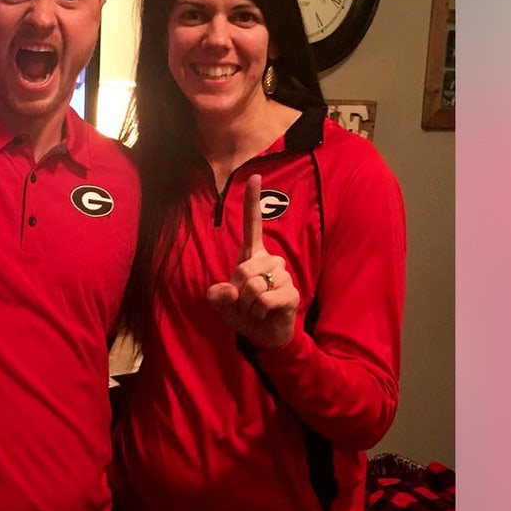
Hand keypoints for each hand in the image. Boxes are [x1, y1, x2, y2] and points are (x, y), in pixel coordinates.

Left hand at [207, 174, 299, 348]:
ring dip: (247, 304)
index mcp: (253, 255)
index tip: (254, 175)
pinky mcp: (292, 293)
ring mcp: (284, 276)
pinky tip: (265, 314)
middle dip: (237, 292)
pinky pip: (264, 300)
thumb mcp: (224, 305)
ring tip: (255, 309)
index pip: (253, 224)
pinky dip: (257, 312)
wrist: (265, 335)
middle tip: (245, 302)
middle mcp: (271, 260)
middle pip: (244, 269)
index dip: (252, 201)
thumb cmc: (245, 313)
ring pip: (253, 286)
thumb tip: (223, 290)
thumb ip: (219, 297)